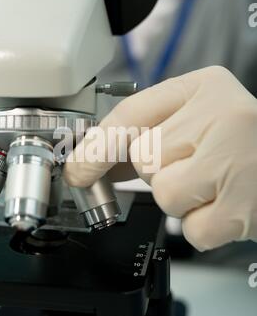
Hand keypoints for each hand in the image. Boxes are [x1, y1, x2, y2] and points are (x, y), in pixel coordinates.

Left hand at [64, 66, 256, 250]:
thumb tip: (92, 162)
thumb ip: (147, 134)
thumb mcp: (198, 122)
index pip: (131, 113)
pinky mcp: (242, 207)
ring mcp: (234, 160)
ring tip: (217, 185)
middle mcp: (222, 115)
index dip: (95, 146)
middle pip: (144, 157)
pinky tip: (228, 205)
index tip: (76, 168)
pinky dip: (205, 225)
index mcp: (205, 87)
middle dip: (161, 171)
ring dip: (183, 199)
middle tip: (198, 166)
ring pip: (163, 193)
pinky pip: (190, 228)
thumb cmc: (245, 146)